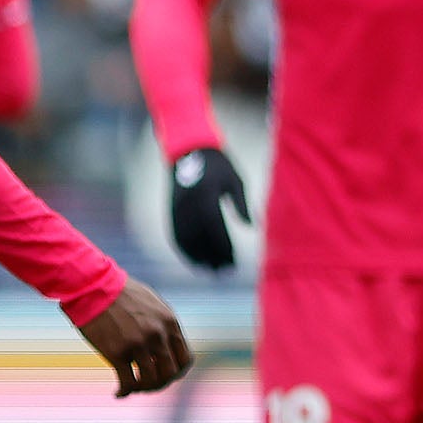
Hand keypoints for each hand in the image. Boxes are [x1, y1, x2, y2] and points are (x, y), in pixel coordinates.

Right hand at [75, 280, 193, 396]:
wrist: (94, 287)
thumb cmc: (121, 294)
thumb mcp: (152, 304)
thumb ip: (162, 324)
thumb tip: (166, 344)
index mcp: (170, 323)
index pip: (185, 359)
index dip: (177, 372)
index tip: (165, 376)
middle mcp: (158, 335)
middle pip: (170, 373)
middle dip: (160, 384)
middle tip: (147, 385)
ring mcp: (139, 344)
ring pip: (151, 381)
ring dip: (142, 389)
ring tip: (132, 388)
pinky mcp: (117, 352)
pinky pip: (128, 382)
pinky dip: (124, 392)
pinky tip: (118, 393)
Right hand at [168, 146, 252, 271]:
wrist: (190, 149)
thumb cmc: (218, 165)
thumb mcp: (235, 180)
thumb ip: (242, 204)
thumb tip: (251, 227)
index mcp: (206, 195)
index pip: (215, 229)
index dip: (224, 248)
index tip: (235, 262)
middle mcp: (189, 205)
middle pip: (200, 238)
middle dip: (213, 257)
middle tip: (226, 272)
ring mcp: (177, 209)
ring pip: (186, 240)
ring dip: (198, 258)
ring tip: (212, 271)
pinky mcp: (170, 211)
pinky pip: (176, 235)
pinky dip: (184, 251)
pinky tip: (195, 261)